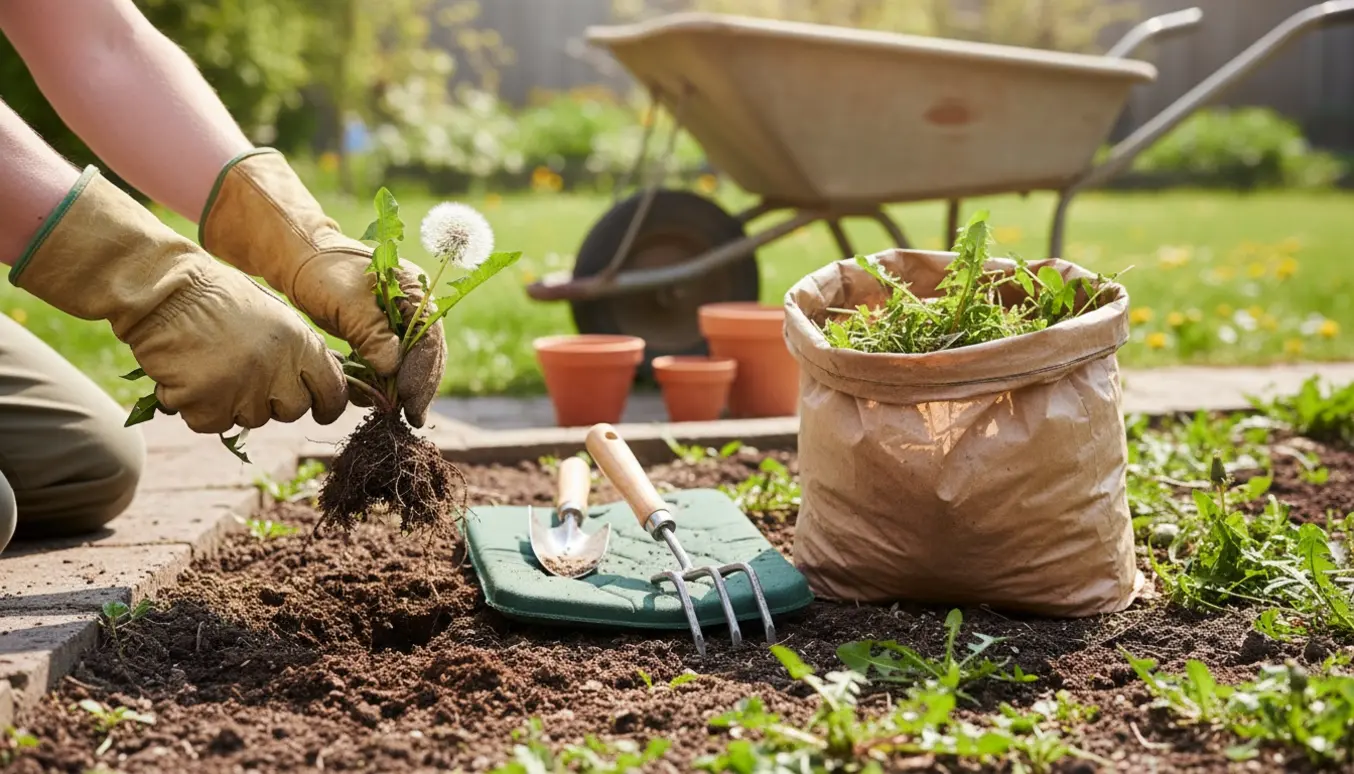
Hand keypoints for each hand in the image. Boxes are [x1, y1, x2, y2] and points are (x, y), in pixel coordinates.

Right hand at [134, 266, 348, 433]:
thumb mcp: (275, 314)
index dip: (329, 405)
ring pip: (250, 419)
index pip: (332, 390)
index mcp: (300, 343)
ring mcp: (243, 389)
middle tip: (248, 378)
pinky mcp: (207, 403)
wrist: (164, 289)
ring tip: (212, 366)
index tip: (322, 411)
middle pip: (292, 411)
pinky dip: (198, 409)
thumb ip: (300, 348)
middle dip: (275, 402)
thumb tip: (326, 376)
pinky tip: (188, 378)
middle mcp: (278, 369)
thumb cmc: (218, 297)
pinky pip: (211, 424)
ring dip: (233, 403)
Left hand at [288, 246, 445, 427]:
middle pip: (429, 353)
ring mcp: (402, 322)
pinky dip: (389, 383)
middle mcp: (416, 307)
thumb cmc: (323, 274)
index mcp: (415, 290)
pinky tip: (380, 402)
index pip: (429, 336)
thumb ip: (371, 333)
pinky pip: (395, 363)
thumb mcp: (346, 301)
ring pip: (414, 362)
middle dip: (421, 386)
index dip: (421, 369)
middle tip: (413, 417)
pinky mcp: (385, 334)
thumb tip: (392, 368)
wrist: (303, 262)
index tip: (408, 396)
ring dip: (407, 390)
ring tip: (400, 416)